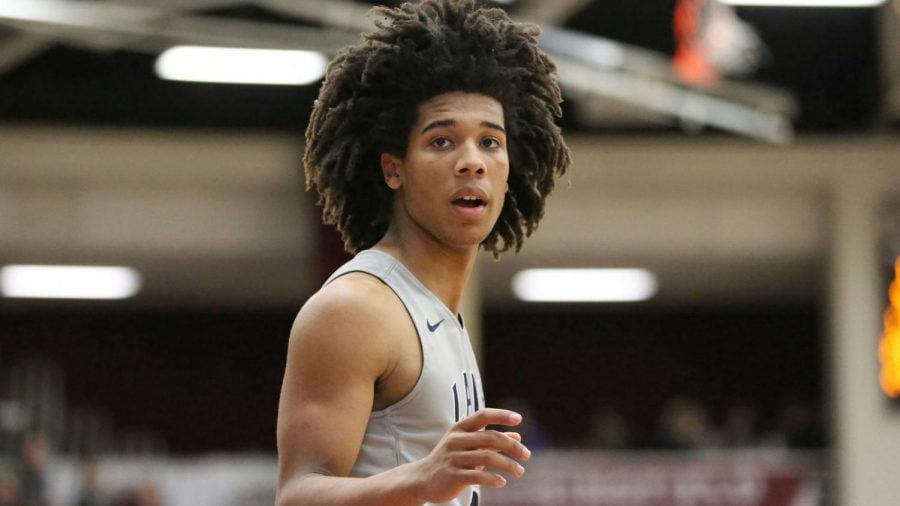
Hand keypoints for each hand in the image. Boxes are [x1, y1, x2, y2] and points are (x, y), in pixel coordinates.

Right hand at [409, 408, 531, 503]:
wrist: (422, 479)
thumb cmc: (450, 459)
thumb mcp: (468, 446)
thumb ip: (492, 441)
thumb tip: (518, 436)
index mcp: (460, 429)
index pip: (483, 415)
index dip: (501, 415)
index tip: (519, 419)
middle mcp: (456, 440)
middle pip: (490, 438)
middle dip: (512, 446)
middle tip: (527, 455)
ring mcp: (454, 458)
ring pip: (487, 457)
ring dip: (508, 464)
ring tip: (520, 471)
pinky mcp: (453, 476)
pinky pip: (478, 475)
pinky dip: (493, 479)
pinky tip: (502, 482)